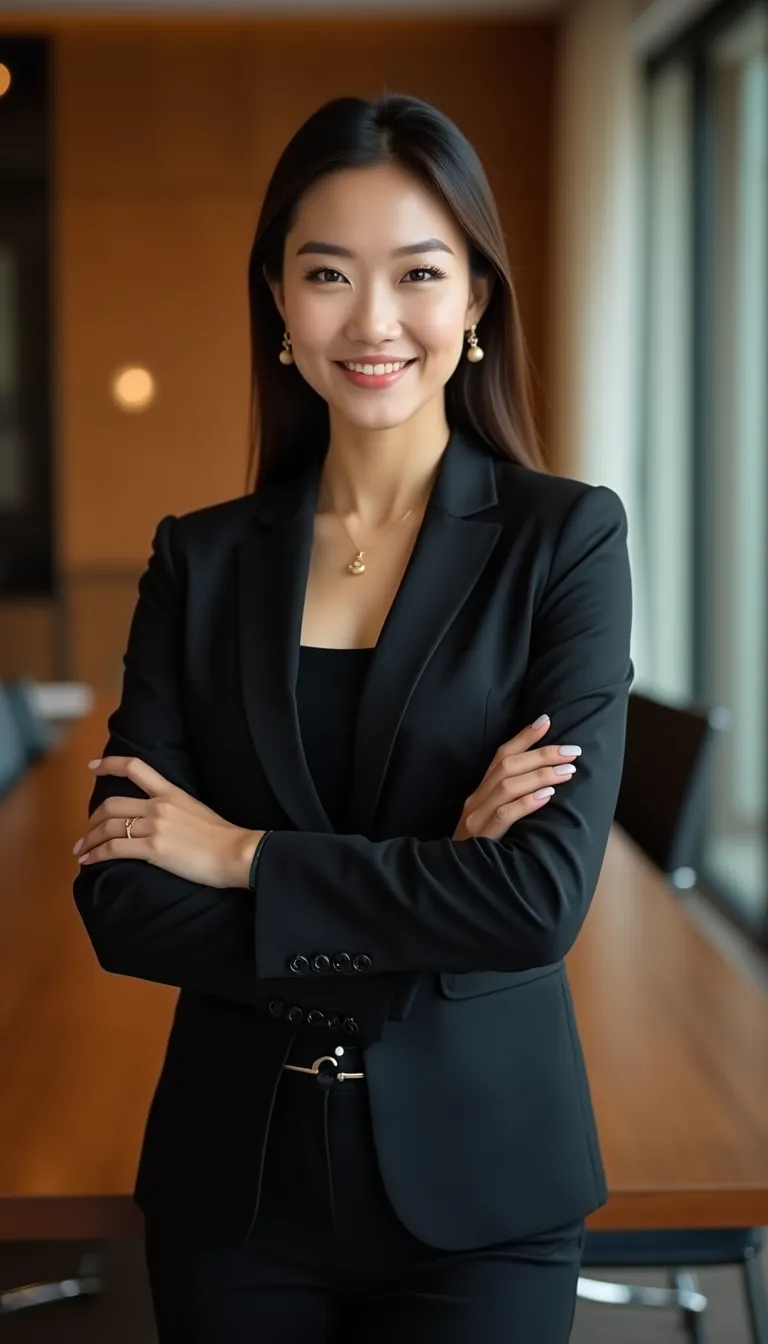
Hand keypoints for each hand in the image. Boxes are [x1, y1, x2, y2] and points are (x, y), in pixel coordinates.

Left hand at [73, 756, 263, 888]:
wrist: (236, 852)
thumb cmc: (223, 837)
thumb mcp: (197, 810)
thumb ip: (175, 810)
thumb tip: (160, 820)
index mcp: (171, 792)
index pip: (136, 768)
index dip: (110, 765)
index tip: (92, 767)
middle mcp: (159, 805)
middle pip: (112, 805)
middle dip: (92, 820)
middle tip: (86, 833)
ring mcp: (155, 826)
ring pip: (109, 828)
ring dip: (90, 840)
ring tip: (82, 851)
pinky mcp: (154, 849)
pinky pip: (114, 849)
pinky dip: (97, 855)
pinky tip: (89, 861)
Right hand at [452, 716, 580, 841]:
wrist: (455, 883)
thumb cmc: (483, 851)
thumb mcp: (494, 822)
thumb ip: (512, 802)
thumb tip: (550, 784)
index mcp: (480, 793)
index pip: (501, 756)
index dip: (524, 737)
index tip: (547, 720)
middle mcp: (475, 800)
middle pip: (507, 766)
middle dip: (542, 754)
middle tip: (572, 750)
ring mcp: (475, 818)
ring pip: (507, 785)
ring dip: (540, 774)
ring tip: (568, 770)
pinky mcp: (480, 838)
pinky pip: (504, 815)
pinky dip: (526, 802)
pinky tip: (547, 796)